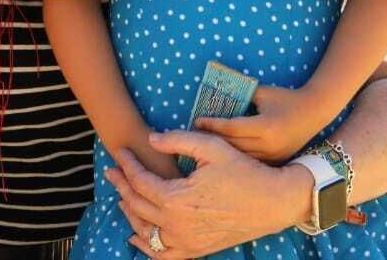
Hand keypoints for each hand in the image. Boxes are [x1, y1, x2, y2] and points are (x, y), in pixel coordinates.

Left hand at [107, 132, 309, 258]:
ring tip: (122, 195)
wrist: (273, 202)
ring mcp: (186, 242)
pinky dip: (146, 247)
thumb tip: (151, 138)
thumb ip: (177, 140)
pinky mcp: (197, 251)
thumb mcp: (211, 147)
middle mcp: (177, 225)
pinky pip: (163, 255)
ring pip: (144, 232)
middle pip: (137, 205)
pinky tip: (136, 236)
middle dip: (122, 185)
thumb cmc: (243, 171)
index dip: (127, 165)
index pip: (140, 181)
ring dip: (130, 213)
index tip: (120, 151)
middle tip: (112, 170)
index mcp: (177, 199)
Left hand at [194, 85, 322, 164]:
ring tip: (203, 146)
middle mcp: (268, 145)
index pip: (231, 128)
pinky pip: (250, 162)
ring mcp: (273, 156)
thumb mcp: (263, 93)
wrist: (314, 112)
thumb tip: (218, 93)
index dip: (212, 124)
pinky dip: (235, 158)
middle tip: (194, 134)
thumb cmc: (286, 98)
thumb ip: (242, 94)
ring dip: (221, 152)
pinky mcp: (276, 162)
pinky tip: (222, 155)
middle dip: (212, 139)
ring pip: (240, 157)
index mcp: (265, 127)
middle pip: (233, 145)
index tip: (196, 120)